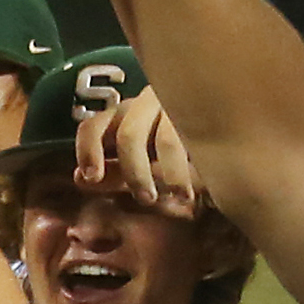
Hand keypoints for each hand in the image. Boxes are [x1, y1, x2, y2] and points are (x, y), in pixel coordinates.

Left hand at [74, 90, 200, 219]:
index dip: (88, 151)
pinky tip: (204, 189)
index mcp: (123, 115)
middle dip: (134, 172)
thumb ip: (112, 172)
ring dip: (169, 174)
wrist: (223, 135)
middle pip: (128, 136)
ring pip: (165, 142)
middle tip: (146, 199)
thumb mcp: (139, 163)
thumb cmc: (171, 153)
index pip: (94, 126)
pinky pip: (196, 142)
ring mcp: (176, 105)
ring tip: (180, 196)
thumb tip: (80, 178)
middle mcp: (145, 104)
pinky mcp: (205, 116)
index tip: (91, 178)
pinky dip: (197, 170)